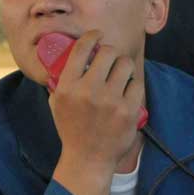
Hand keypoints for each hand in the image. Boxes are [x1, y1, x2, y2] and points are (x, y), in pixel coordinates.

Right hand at [49, 31, 143, 194]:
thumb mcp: (57, 103)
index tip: (98, 35)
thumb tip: (69, 55)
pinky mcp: (128, 111)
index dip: (93, 36)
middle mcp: (88, 91)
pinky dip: (132, 87)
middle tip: (110, 60)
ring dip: (123, 68)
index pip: (82, 49)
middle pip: (108, 52)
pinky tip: (126, 93)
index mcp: (68, 87)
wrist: (88, 160)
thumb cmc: (72, 129)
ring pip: (125, 65)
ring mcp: (110, 101)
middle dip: (111, 53)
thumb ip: (61, 80)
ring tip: (120, 76)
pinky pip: (136, 84)